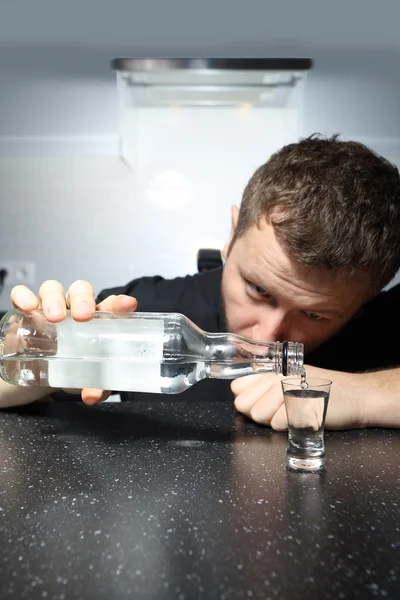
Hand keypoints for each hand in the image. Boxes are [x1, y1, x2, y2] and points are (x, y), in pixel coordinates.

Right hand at [11, 280, 137, 405]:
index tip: (127, 306)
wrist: (35, 372)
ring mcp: (48, 307)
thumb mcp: (83, 378)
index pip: (110, 304)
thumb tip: (92, 396)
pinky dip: (24, 296)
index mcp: (96, 320)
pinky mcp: (24, 311)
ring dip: (55, 299)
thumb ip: (93, 386)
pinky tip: (29, 306)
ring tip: (55, 318)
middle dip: (84, 299)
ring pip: (53, 288)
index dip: (119, 303)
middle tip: (84, 317)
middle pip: (81, 290)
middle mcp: (73, 309)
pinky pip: (21, 294)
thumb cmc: (68, 366)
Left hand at [231, 365, 365, 430]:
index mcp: (273, 371)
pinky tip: (304, 417)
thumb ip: (264, 386)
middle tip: (282, 410)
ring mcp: (287, 390)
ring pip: (259, 415)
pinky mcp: (298, 406)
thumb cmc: (321, 391)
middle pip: (245, 406)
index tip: (264, 402)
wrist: (355, 396)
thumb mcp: (291, 381)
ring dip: (275, 420)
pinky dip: (289, 426)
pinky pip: (278, 424)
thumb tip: (237, 394)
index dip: (248, 400)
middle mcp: (277, 376)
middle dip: (260, 413)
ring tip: (295, 412)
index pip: (238, 388)